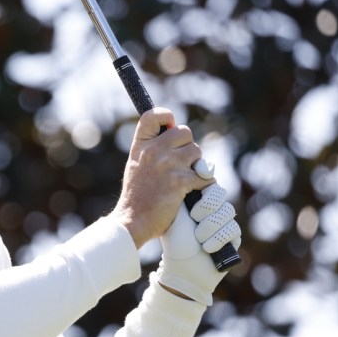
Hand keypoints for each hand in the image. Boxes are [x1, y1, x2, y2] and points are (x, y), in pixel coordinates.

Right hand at [110, 108, 213, 247]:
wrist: (132, 221)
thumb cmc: (137, 196)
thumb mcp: (136, 165)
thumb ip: (152, 149)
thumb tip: (175, 133)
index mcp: (140, 146)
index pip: (153, 115)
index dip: (166, 116)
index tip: (170, 126)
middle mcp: (153, 151)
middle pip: (184, 132)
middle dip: (187, 146)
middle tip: (181, 163)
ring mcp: (167, 165)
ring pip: (197, 152)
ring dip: (196, 165)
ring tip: (184, 178)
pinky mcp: (180, 181)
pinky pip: (205, 175)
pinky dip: (203, 184)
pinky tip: (193, 191)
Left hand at [157, 184, 241, 304]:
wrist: (179, 267)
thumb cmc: (173, 239)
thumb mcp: (175, 211)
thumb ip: (182, 189)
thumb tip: (192, 167)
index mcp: (198, 199)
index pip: (210, 183)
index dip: (205, 188)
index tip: (195, 197)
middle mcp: (213, 209)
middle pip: (221, 195)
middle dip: (208, 206)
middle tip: (194, 218)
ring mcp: (224, 222)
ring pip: (228, 212)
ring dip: (210, 226)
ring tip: (197, 238)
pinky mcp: (233, 238)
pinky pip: (233, 230)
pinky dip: (218, 238)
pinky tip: (206, 247)